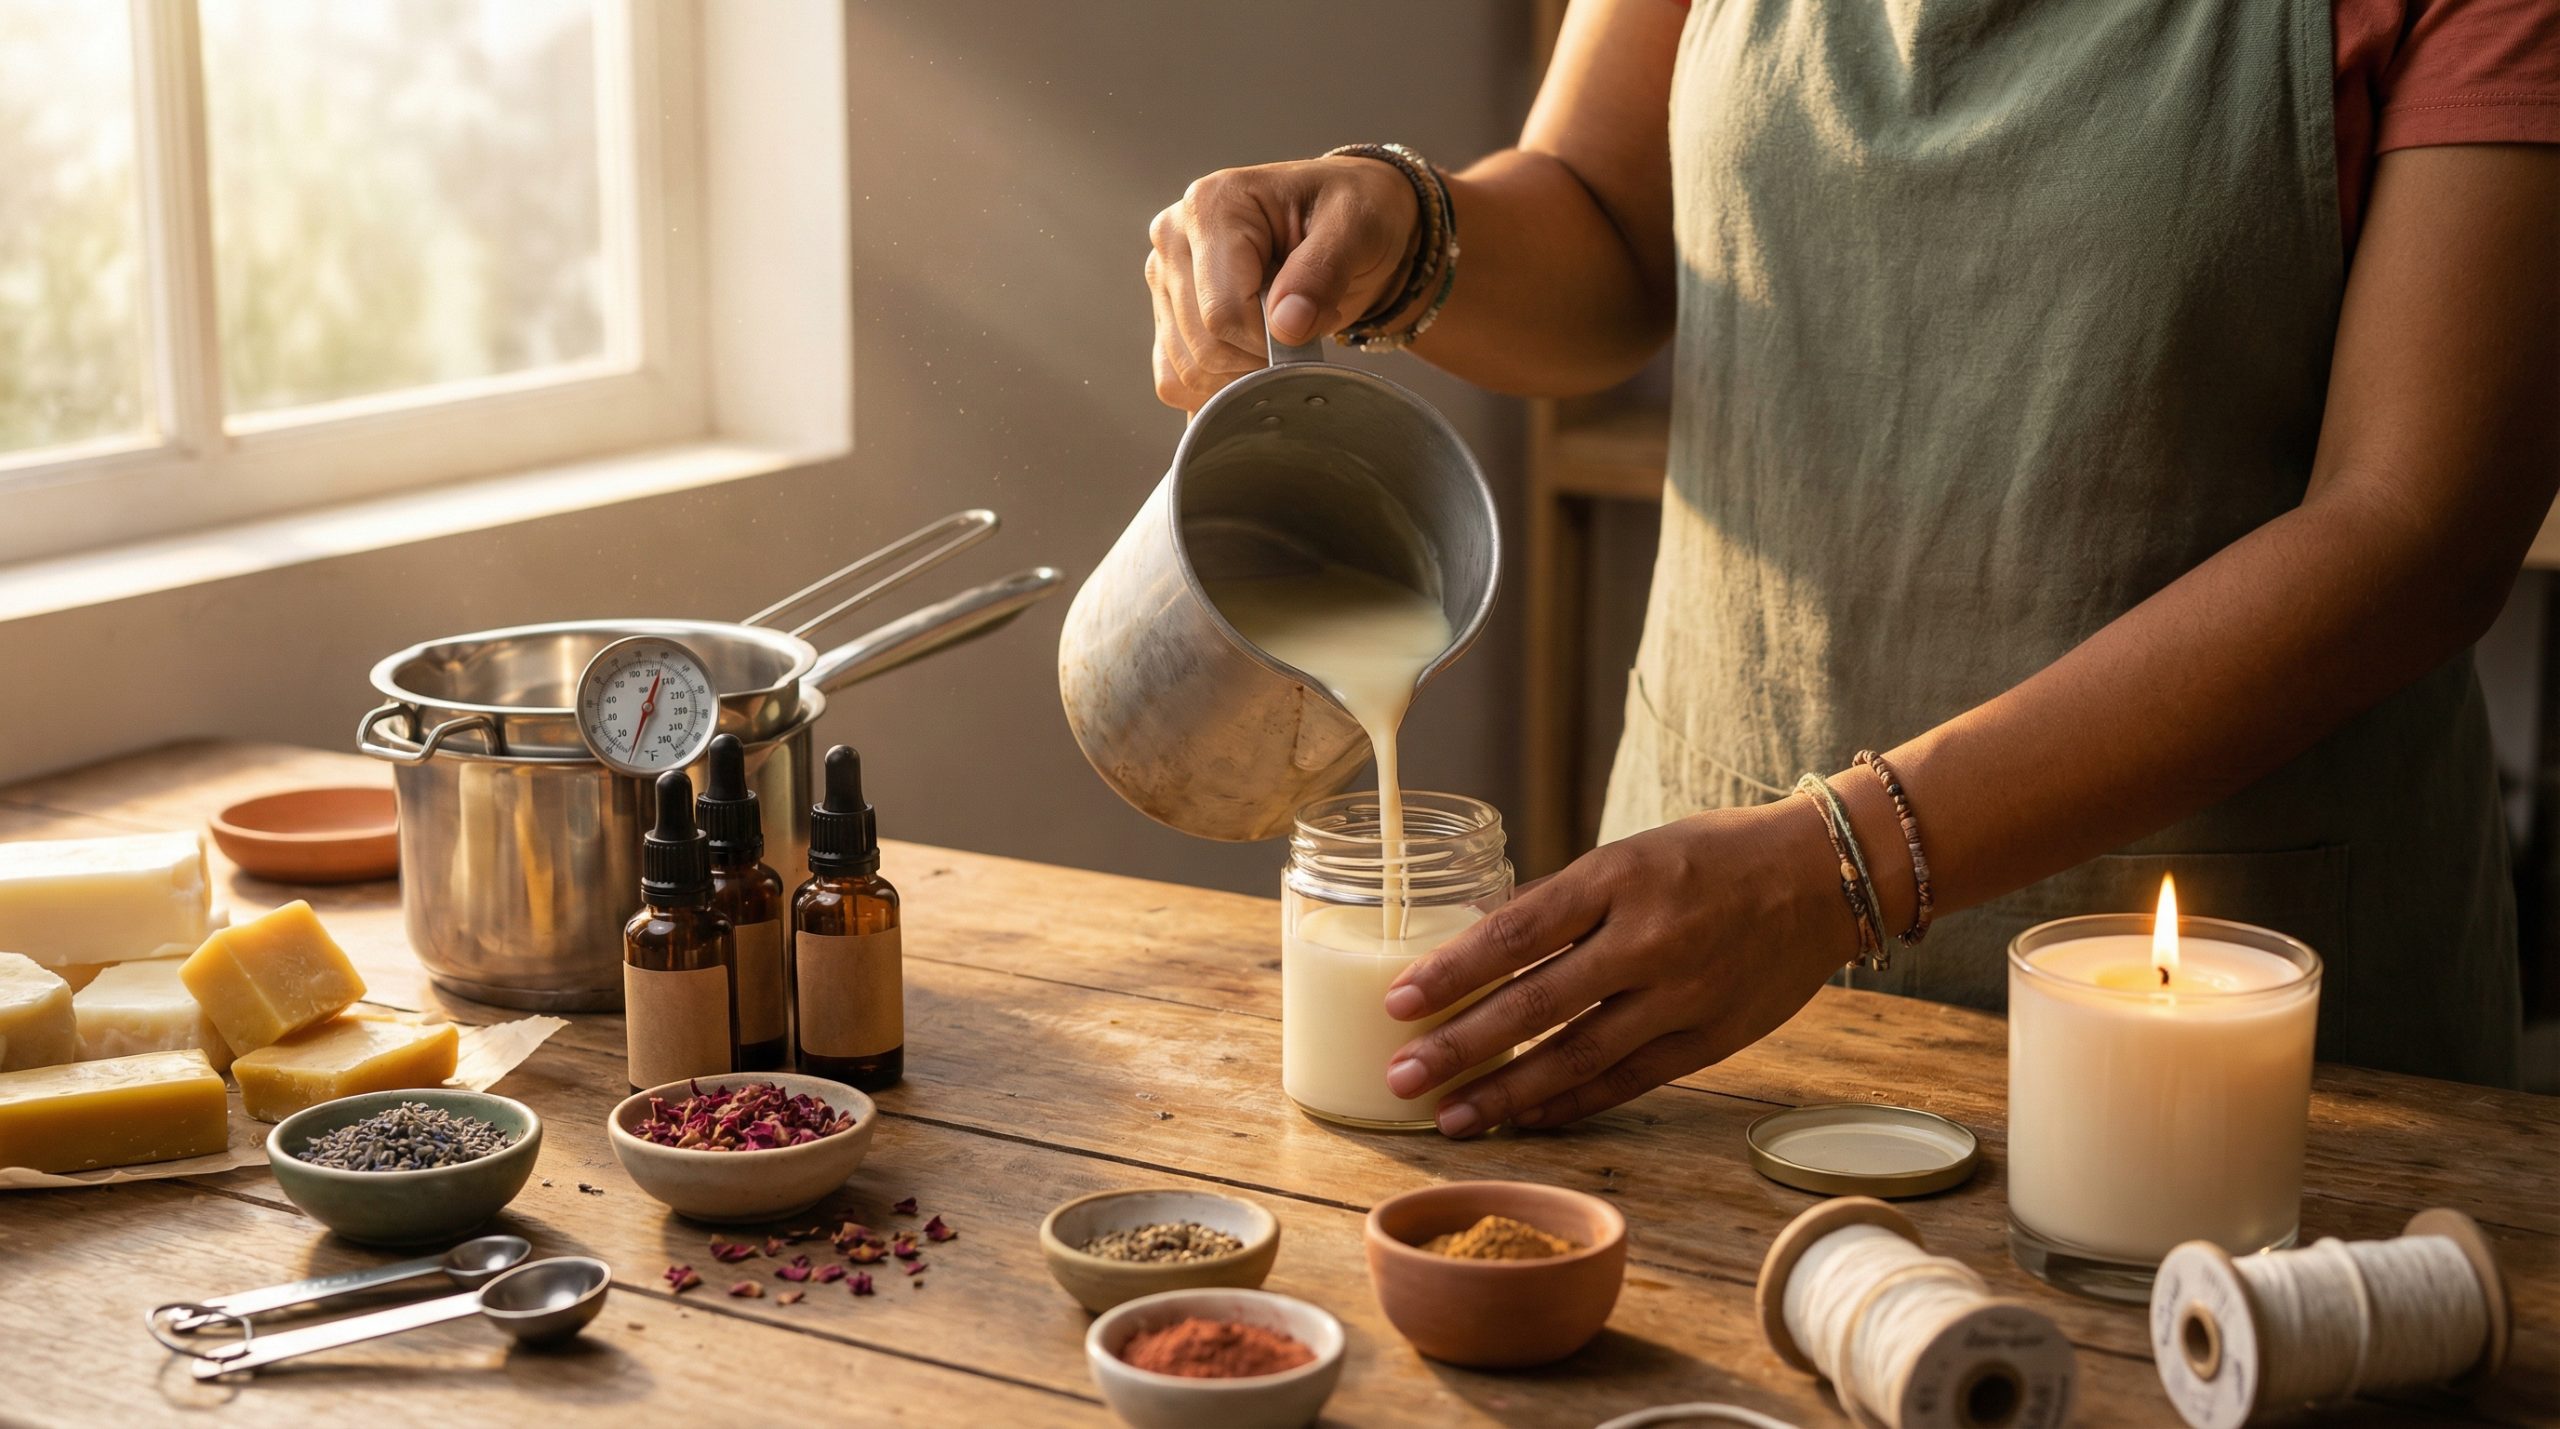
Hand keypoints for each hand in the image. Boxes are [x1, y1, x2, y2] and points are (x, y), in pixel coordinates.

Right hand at [1145, 156, 1419, 410]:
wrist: (1344, 224)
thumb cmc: (1349, 213)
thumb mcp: (1356, 227)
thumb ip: (1322, 271)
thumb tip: (1286, 325)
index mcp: (1211, 205)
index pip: (1221, 312)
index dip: (1272, 341)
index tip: (1314, 322)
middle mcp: (1174, 238)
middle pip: (1203, 345)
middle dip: (1261, 359)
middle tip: (1303, 329)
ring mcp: (1166, 278)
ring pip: (1187, 370)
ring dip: (1243, 376)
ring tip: (1281, 335)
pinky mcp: (1168, 313)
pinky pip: (1176, 380)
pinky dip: (1218, 390)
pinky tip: (1254, 362)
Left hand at [1381, 800, 1854, 1136]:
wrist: (1826, 875)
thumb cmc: (1712, 857)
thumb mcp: (1632, 855)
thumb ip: (1566, 904)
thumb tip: (1481, 952)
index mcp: (1620, 875)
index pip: (1517, 930)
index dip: (1453, 971)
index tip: (1398, 1001)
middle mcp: (1650, 936)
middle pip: (1537, 1003)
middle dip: (1461, 1047)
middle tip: (1402, 1078)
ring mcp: (1685, 993)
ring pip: (1578, 1056)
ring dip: (1506, 1092)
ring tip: (1450, 1118)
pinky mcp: (1713, 1038)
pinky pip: (1628, 1081)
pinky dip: (1571, 1103)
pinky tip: (1524, 1118)